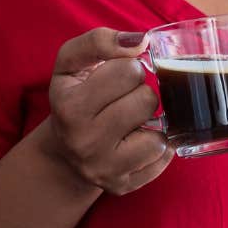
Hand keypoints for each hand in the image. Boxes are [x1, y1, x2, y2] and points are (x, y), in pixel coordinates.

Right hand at [36, 28, 171, 196]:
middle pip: (147, 101)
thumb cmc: (74, 96)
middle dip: (140, 94)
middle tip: (123, 100)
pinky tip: (137, 141)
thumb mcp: (72, 63)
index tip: (115, 77)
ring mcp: (105, 169)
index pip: (128, 71)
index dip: (127, 68)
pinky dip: (157, 147)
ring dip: (151, 123)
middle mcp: (85, 142)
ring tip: (132, 122)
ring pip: (159, 136)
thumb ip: (99, 41)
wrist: (64, 150)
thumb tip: (141, 40)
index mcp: (71, 108)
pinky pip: (163, 160)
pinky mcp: (123, 187)